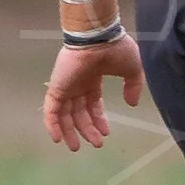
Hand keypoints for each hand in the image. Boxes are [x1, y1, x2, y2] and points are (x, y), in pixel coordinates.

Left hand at [43, 36, 144, 150]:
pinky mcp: (56, 88)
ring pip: (64, 115)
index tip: (105, 133)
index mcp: (93, 78)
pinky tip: (58, 139)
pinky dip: (52, 125)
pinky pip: (51, 110)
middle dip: (86, 129)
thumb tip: (132, 104)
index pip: (92, 104)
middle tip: (95, 145)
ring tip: (76, 147)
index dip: (98, 119)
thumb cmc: (115, 49)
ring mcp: (66, 86)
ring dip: (70, 132)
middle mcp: (78, 84)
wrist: (98, 36)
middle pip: (78, 112)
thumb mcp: (132, 70)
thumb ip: (133, 87)